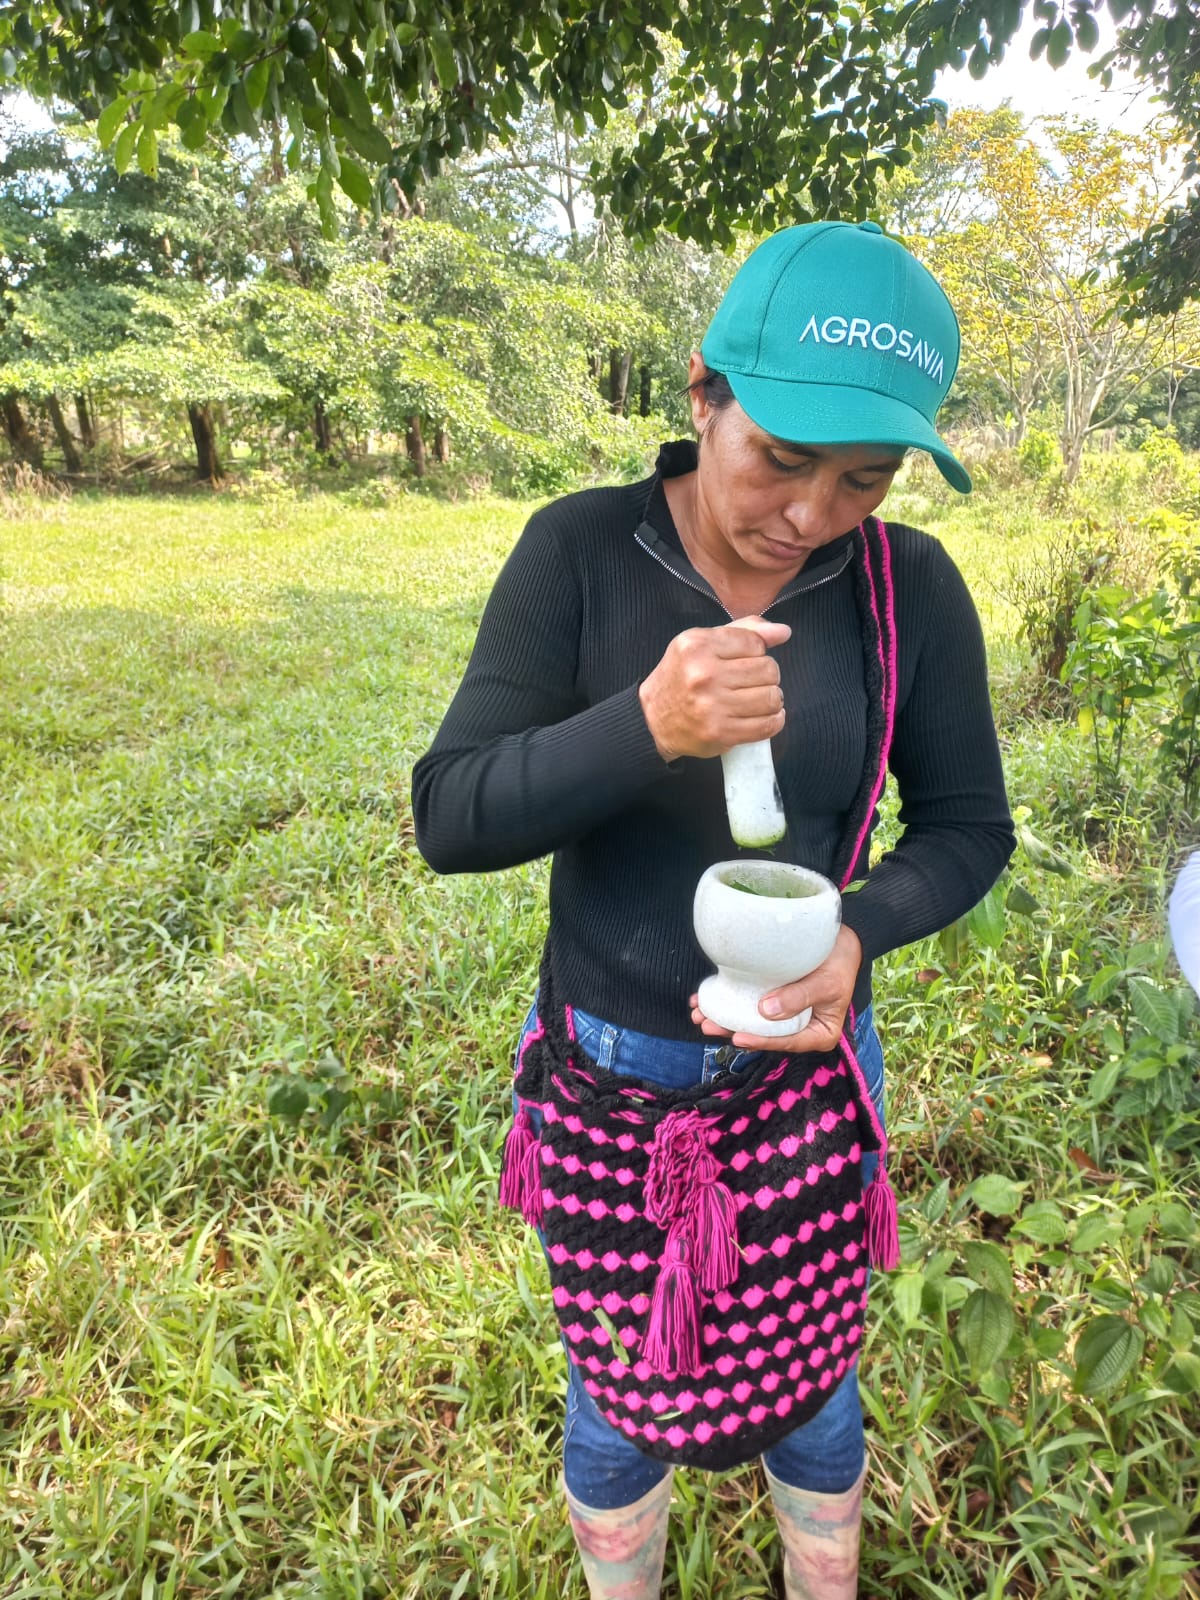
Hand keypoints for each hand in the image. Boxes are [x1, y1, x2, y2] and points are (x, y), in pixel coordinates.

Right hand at [639, 615, 790, 763]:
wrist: (652, 718)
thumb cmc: (683, 676)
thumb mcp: (703, 642)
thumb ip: (744, 631)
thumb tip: (783, 632)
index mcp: (697, 645)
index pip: (755, 643)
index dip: (756, 652)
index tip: (743, 661)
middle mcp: (703, 674)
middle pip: (768, 670)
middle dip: (766, 676)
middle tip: (752, 682)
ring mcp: (712, 706)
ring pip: (772, 697)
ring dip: (772, 698)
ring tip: (758, 699)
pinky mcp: (721, 733)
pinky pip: (768, 725)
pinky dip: (774, 720)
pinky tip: (765, 715)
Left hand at [690, 925, 862, 1054]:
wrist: (844, 940)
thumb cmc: (840, 963)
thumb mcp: (827, 982)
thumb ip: (799, 998)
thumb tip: (766, 1012)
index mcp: (817, 1034)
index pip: (787, 1041)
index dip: (761, 1041)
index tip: (738, 1038)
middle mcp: (798, 1028)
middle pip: (763, 1033)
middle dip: (732, 1030)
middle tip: (706, 1024)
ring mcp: (783, 1014)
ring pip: (751, 1020)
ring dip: (724, 1016)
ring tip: (698, 1012)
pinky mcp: (772, 997)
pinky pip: (749, 1001)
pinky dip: (729, 998)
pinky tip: (707, 996)